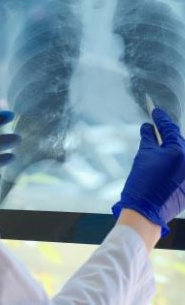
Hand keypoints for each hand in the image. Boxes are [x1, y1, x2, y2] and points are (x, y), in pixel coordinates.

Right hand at [112, 108, 184, 236]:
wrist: (146, 210)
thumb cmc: (142, 182)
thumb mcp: (143, 155)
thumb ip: (148, 138)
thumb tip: (148, 127)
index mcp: (179, 152)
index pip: (170, 129)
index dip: (161, 119)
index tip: (156, 112)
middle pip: (178, 142)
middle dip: (167, 134)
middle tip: (157, 125)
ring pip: (181, 154)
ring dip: (171, 148)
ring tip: (158, 143)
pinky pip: (181, 167)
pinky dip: (173, 161)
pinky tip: (163, 160)